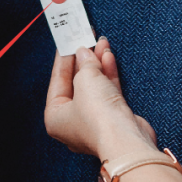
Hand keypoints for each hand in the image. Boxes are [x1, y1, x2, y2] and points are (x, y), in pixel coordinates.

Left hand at [44, 37, 158, 159]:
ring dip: (97, 65)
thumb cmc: (99, 119)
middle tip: (85, 40)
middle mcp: (72, 121)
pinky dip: (108, 75)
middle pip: (75, 83)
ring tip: (100, 44)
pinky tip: (108, 57)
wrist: (127, 141)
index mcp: (55, 117)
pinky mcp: (113, 119)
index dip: (63, 60)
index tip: (66, 43)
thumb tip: (84, 53)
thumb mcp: (85, 81)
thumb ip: (84, 64)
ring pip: (93, 86)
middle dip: (82, 61)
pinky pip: (107, 92)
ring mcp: (94, 121)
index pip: (57, 82)